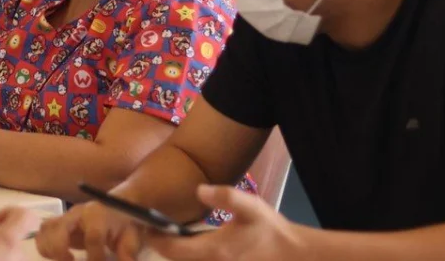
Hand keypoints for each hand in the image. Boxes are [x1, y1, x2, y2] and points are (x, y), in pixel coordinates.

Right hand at [36, 201, 142, 260]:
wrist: (116, 206)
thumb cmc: (123, 223)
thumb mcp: (130, 238)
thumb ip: (127, 253)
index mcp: (97, 215)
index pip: (93, 236)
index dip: (96, 256)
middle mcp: (77, 213)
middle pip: (58, 230)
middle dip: (61, 252)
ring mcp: (64, 217)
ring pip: (45, 230)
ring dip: (50, 250)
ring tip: (66, 259)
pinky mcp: (57, 223)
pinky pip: (42, 233)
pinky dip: (45, 247)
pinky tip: (59, 257)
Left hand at [146, 185, 303, 260]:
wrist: (297, 256)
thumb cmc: (272, 231)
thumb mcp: (251, 207)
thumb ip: (225, 196)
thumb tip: (198, 190)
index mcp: (213, 250)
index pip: (171, 249)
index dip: (154, 239)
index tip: (147, 226)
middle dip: (163, 248)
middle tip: (156, 231)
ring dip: (177, 255)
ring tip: (171, 239)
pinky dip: (191, 259)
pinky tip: (194, 248)